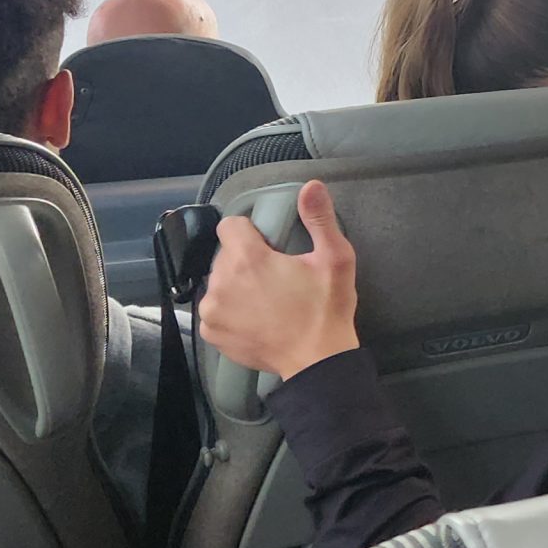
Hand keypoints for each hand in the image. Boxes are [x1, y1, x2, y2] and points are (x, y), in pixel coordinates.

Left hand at [198, 180, 360, 380]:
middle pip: (225, 255)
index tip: (270, 247)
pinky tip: (254, 318)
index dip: (251, 232)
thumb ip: (320, 218)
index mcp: (247, 258)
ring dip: (236, 285)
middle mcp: (221, 282)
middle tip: (275, 277)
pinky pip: (214, 309)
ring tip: (265, 300)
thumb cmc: (326, 309)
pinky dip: (230, 310)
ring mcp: (212, 310)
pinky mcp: (212, 332)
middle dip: (245, 260)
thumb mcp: (335, 258)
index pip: (230, 225)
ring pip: (218, 282)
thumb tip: (311, 185)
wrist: (316, 361)